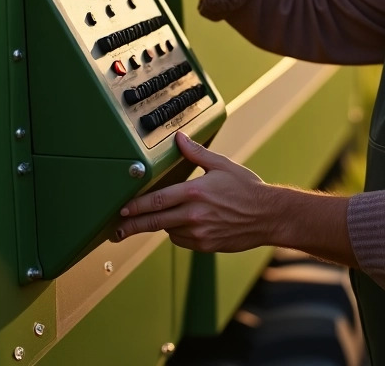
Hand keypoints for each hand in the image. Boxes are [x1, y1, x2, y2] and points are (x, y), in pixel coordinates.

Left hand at [116, 131, 274, 252]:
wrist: (268, 216)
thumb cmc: (247, 188)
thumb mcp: (222, 165)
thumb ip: (196, 153)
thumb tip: (180, 138)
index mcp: (195, 192)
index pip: (157, 200)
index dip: (136, 205)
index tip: (121, 209)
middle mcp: (194, 214)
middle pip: (155, 222)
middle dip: (132, 226)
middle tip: (115, 231)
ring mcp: (200, 232)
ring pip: (168, 231)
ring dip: (162, 225)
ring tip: (159, 218)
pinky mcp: (205, 245)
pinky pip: (182, 241)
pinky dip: (178, 233)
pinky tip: (185, 223)